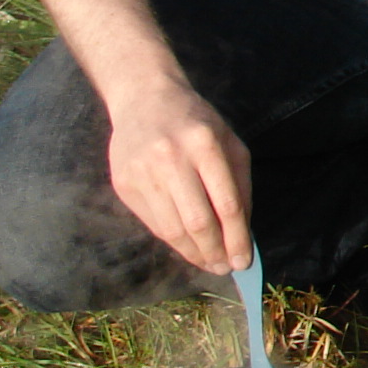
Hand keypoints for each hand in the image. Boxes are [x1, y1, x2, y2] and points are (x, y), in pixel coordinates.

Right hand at [103, 78, 253, 273]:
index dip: (237, 239)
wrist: (144, 99)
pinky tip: (188, 247)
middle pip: (198, 222)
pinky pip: (153, 223)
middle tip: (226, 267)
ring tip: (209, 263)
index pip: (227, 204)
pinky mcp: (123, 183)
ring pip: (173, 229)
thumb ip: (240, 186)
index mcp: (205, 144)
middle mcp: (171, 158)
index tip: (243, 261)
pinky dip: (174, 241)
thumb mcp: (229, 143)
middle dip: (216, 252)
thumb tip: (243, 234)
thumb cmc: (196, 123)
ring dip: (195, 254)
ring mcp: (142, 171)